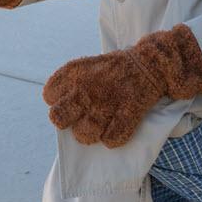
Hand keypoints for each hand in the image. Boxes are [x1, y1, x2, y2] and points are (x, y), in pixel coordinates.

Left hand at [42, 25, 201, 147]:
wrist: (152, 63)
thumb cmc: (117, 67)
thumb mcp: (90, 64)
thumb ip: (73, 81)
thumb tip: (59, 103)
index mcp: (76, 72)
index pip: (49, 94)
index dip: (57, 101)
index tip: (68, 100)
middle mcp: (86, 88)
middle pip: (58, 118)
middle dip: (67, 121)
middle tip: (80, 117)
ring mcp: (106, 102)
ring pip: (83, 134)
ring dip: (89, 134)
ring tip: (98, 126)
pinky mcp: (127, 113)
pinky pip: (111, 139)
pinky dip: (112, 138)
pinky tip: (115, 129)